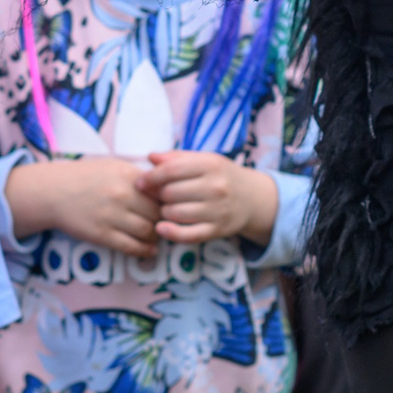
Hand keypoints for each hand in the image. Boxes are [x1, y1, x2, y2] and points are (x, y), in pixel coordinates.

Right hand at [4, 157, 158, 254]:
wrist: (54, 192)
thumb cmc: (86, 177)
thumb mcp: (114, 166)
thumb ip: (139, 176)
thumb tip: (166, 188)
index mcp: (128, 175)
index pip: (162, 192)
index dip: (170, 202)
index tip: (172, 207)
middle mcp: (122, 195)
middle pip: (158, 213)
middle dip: (165, 221)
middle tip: (167, 225)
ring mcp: (112, 216)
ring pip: (147, 231)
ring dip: (156, 236)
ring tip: (157, 237)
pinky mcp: (102, 234)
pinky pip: (130, 246)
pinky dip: (144, 250)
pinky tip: (149, 250)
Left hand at [139, 152, 278, 245]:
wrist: (251, 198)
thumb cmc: (220, 176)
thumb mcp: (204, 160)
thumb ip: (177, 158)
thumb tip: (151, 157)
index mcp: (211, 165)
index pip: (172, 170)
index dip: (151, 177)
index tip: (140, 183)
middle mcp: (216, 187)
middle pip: (171, 193)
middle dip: (158, 195)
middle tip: (157, 196)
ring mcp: (218, 210)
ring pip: (176, 213)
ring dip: (164, 212)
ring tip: (166, 208)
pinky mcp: (218, 230)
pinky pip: (188, 235)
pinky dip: (171, 233)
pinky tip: (162, 228)